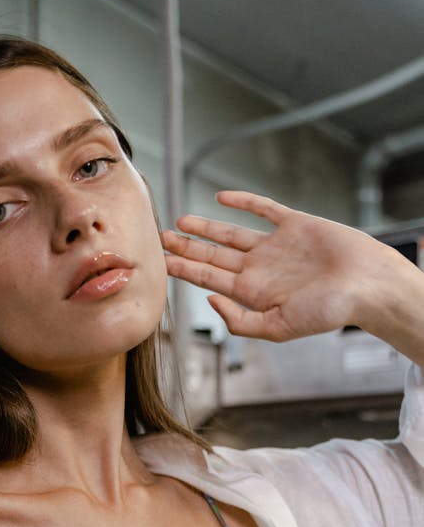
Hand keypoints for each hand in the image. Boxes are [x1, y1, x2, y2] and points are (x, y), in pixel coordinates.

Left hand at [162, 190, 410, 342]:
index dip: (183, 269)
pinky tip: (222, 198)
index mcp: (253, 293)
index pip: (208, 278)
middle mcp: (260, 268)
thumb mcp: (278, 328)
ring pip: (231, 234)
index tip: (160, 262)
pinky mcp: (294, 224)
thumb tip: (209, 299)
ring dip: (205, 228)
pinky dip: (242, 202)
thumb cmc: (329, 312)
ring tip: (180, 222)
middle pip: (213, 256)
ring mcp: (275, 245)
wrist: (367, 285)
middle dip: (186, 249)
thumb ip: (240, 321)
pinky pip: (263, 209)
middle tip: (159, 239)